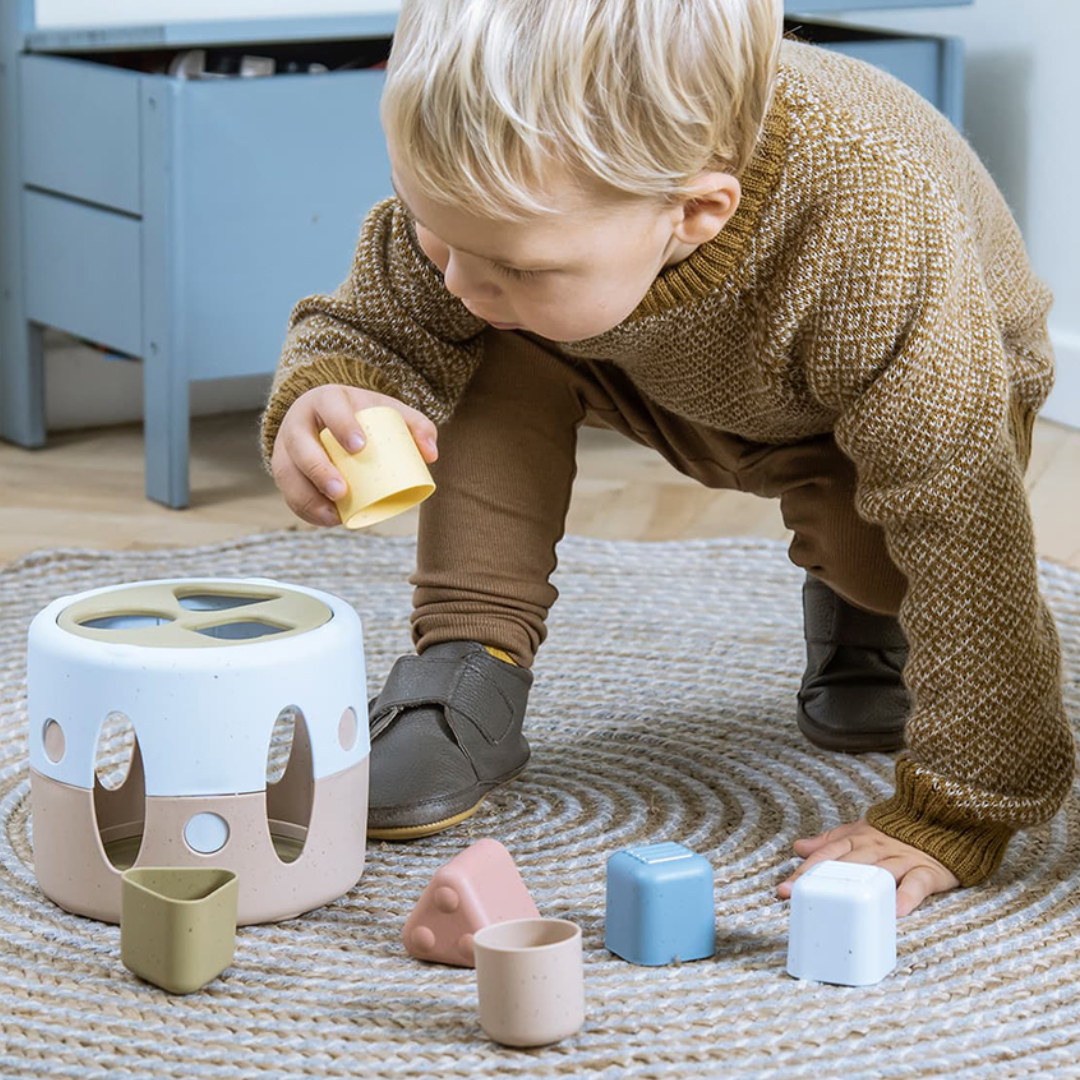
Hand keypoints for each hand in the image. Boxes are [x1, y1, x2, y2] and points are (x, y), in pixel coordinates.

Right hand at [271, 385, 437, 526]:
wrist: (329, 416)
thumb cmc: (364, 417)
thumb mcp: (389, 413)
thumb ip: (416, 427)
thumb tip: (430, 456)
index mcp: (326, 399)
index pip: (329, 407)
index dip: (341, 426)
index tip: (360, 447)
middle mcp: (298, 419)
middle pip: (300, 444)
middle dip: (318, 469)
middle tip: (341, 491)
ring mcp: (285, 445)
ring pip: (286, 472)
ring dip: (306, 496)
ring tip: (334, 515)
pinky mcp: (282, 467)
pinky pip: (287, 491)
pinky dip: (304, 508)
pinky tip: (326, 519)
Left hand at [776, 818, 960, 916]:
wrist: (943, 815)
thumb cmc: (897, 831)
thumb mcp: (860, 831)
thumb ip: (830, 841)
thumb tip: (798, 847)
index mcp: (859, 838)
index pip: (827, 855)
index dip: (806, 872)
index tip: (785, 889)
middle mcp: (876, 847)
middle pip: (845, 866)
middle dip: (821, 882)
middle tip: (800, 899)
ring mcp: (902, 858)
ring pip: (876, 873)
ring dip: (858, 890)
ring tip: (840, 908)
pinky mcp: (928, 870)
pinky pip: (916, 883)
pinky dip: (906, 896)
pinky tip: (895, 911)